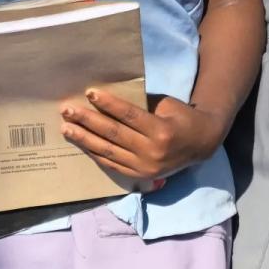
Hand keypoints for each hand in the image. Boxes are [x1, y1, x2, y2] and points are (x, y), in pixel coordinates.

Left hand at [60, 89, 224, 183]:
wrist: (201, 144)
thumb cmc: (183, 117)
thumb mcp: (167, 105)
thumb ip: (142, 104)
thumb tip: (110, 98)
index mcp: (161, 131)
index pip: (128, 115)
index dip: (108, 104)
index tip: (89, 92)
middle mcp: (151, 152)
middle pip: (113, 134)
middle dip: (87, 121)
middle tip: (67, 110)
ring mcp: (144, 167)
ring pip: (108, 151)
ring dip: (85, 139)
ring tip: (67, 128)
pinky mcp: (140, 176)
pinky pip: (112, 164)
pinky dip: (95, 153)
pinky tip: (82, 144)